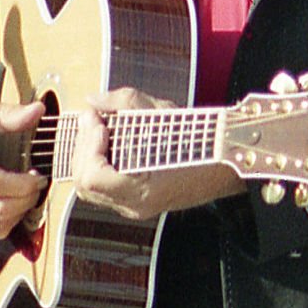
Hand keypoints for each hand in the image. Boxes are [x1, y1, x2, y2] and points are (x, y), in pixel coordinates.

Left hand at [72, 87, 242, 220]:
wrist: (224, 165)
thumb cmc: (201, 141)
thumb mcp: (165, 113)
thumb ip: (124, 102)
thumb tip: (94, 101)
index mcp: (144, 189)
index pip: (93, 177)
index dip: (88, 145)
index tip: (97, 120)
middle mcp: (134, 204)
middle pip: (84, 182)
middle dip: (83, 146)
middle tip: (94, 117)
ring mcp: (132, 206)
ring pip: (88, 187)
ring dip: (87, 154)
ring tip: (99, 128)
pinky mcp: (131, 201)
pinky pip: (100, 187)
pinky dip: (96, 163)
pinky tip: (106, 143)